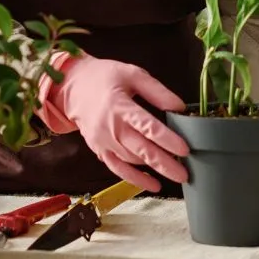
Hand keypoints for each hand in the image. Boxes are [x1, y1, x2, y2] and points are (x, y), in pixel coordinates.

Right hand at [39, 52, 189, 190]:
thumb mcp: (133, 74)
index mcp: (120, 106)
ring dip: (153, 169)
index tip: (185, 149)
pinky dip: (135, 179)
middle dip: (165, 164)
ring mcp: (103, 142)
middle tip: (185, 174)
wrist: (73, 87)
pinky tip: (153, 184)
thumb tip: (179, 106)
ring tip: (175, 172)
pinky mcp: (99, 150)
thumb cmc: (105, 77)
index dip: (167, 140)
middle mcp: (111, 128)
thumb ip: (157, 91)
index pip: (148, 127)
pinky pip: (118, 169)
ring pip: (132, 161)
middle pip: (141, 150)